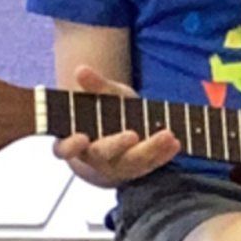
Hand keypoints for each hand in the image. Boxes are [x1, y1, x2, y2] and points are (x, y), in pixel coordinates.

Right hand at [54, 63, 179, 188]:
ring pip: (132, 162)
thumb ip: (94, 86)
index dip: (70, 146)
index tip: (81, 137)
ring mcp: (117, 167)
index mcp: (76, 142)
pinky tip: (176, 142)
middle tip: (132, 134)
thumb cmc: (107, 112)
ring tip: (167, 135)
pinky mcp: (139, 169)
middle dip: (118, 145)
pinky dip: (164, 154)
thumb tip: (80, 70)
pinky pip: (152, 164)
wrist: (123, 133)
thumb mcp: (102, 97)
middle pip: (103, 155)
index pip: (64, 149)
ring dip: (150, 149)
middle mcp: (94, 159)